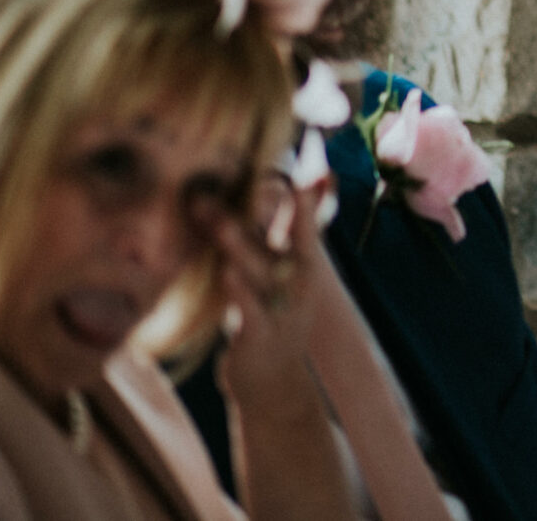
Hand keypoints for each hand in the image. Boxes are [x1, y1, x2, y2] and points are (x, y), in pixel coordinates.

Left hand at [213, 174, 330, 409]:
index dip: (309, 191)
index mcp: (303, 264)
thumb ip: (280, 232)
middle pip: (299, 240)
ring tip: (224, 222)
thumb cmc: (270, 314)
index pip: (307, 219)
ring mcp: (283, 309)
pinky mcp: (260, 336)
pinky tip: (227, 273)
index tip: (312, 156)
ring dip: (242, 246)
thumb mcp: (280, 272)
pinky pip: (251, 310)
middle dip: (300, 211)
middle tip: (295, 179)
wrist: (271, 381)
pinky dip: (240, 291)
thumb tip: (290, 186)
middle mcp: (300, 283)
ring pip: (263, 272)